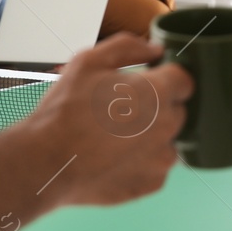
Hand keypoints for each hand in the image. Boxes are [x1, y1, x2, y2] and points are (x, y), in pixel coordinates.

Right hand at [21, 34, 193, 208]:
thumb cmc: (66, 110)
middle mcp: (168, 126)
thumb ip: (128, 47)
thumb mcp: (89, 60)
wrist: (46, 162)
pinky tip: (115, 157)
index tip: (148, 83)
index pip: (184, 81)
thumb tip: (155, 49)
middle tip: (123, 109)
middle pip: (178, 111)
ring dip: (153, 136)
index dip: (166, 79)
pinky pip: (156, 167)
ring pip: (169, 141)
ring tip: (117, 136)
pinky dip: (142, 162)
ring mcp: (161, 158)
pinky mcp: (151, 183)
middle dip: (158, 107)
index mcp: (159, 92)